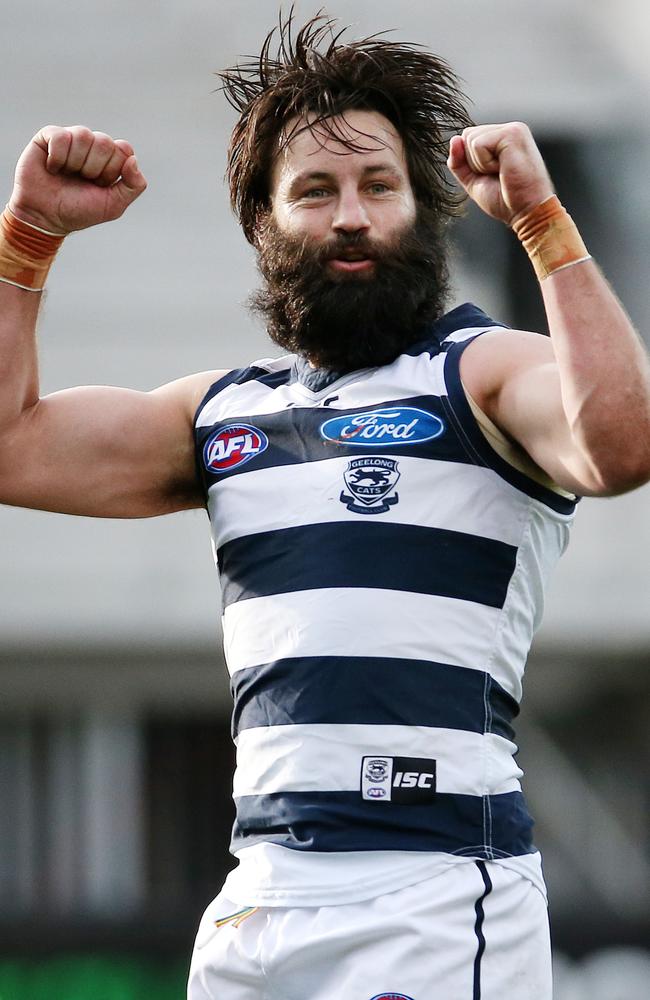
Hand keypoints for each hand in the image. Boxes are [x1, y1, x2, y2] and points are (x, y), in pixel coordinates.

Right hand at [7, 125, 146, 232]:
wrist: (44, 217)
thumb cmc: (78, 211)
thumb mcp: (113, 205)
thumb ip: (133, 186)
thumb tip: (133, 159)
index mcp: (110, 159)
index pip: (123, 149)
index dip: (112, 170)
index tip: (100, 185)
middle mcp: (92, 146)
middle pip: (105, 142)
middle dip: (93, 168)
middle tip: (81, 181)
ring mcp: (72, 139)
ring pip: (83, 135)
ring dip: (75, 163)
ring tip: (66, 175)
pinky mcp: (49, 136)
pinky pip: (61, 136)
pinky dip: (57, 157)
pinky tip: (52, 168)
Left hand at [447, 122, 553, 225]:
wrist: (526, 212)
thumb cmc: (505, 200)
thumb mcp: (473, 180)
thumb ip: (459, 162)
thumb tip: (454, 139)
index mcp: (502, 138)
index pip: (468, 138)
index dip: (471, 163)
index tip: (493, 176)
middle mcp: (509, 129)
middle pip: (467, 136)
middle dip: (474, 163)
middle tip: (498, 175)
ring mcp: (512, 129)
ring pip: (470, 139)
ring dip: (480, 165)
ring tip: (502, 172)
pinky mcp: (512, 133)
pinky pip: (478, 144)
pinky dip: (485, 164)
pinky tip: (504, 169)